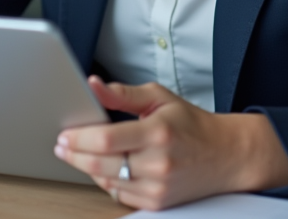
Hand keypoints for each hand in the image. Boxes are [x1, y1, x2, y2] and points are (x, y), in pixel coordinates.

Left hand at [53, 76, 287, 209]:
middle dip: (74, 154)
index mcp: (158, 132)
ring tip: (78, 154)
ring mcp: (158, 187)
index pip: (106, 139)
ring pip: (107, 181)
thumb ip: (124, 93)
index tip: (64, 134)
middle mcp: (158, 163)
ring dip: (87, 168)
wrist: (226, 155)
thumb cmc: (192, 125)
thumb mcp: (160, 98)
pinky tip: (103, 168)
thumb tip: (93, 85)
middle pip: (101, 164)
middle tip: (61, 144)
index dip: (79, 138)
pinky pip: (119, 194)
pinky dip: (106, 181)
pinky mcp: (157, 202)